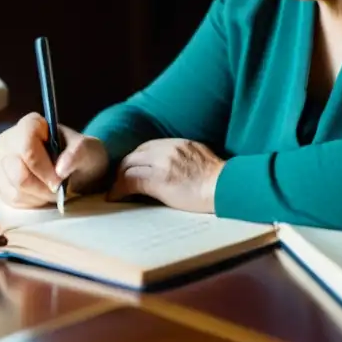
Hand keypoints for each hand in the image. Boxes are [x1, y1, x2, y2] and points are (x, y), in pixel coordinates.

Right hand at [0, 112, 108, 207]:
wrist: (77, 170)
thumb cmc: (81, 155)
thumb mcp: (90, 150)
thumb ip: (78, 153)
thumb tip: (60, 169)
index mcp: (30, 124)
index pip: (26, 148)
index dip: (43, 168)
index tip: (60, 180)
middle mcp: (9, 140)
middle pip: (17, 172)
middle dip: (42, 187)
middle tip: (59, 189)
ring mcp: (1, 162)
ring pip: (14, 189)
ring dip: (38, 196)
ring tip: (53, 191)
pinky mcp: (0, 183)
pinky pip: (11, 200)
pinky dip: (31, 203)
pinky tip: (42, 195)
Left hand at [106, 138, 224, 212]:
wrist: (227, 187)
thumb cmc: (219, 180)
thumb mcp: (200, 158)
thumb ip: (184, 157)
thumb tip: (173, 167)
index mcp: (178, 143)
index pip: (146, 147)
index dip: (135, 160)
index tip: (131, 171)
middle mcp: (168, 149)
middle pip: (134, 155)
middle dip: (124, 168)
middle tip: (117, 182)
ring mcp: (162, 163)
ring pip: (128, 167)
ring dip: (118, 180)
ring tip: (115, 192)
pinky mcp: (159, 180)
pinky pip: (130, 182)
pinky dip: (119, 190)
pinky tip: (116, 197)